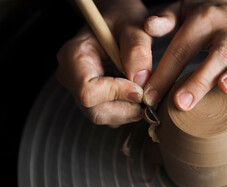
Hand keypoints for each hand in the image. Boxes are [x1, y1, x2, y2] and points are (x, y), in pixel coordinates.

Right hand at [56, 0, 151, 126]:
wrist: (117, 23)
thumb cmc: (122, 20)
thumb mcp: (133, 26)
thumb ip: (137, 49)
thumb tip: (140, 81)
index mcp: (74, 56)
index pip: (88, 92)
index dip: (117, 94)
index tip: (140, 88)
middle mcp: (71, 77)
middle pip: (95, 112)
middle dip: (126, 108)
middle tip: (146, 93)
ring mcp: (80, 90)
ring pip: (104, 117)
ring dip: (129, 110)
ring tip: (142, 89)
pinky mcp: (93, 99)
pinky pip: (110, 116)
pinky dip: (127, 110)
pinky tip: (135, 92)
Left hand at [142, 0, 226, 110]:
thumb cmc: (203, 16)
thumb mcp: (181, 11)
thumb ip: (166, 20)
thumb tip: (149, 27)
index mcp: (202, 19)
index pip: (180, 49)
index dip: (163, 74)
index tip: (150, 99)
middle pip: (216, 53)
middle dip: (199, 79)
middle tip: (182, 104)